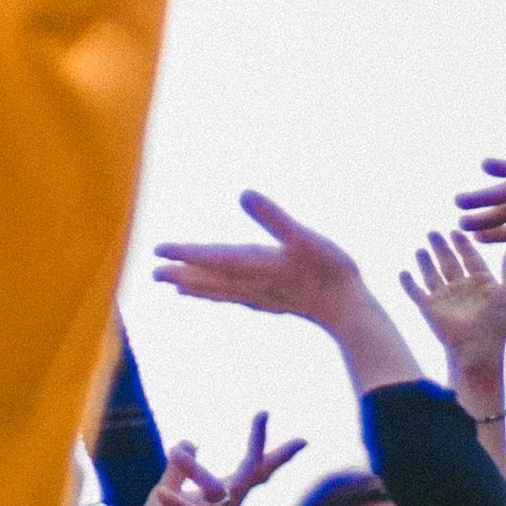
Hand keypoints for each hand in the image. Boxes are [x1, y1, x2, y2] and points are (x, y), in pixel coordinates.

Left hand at [129, 412, 304, 505]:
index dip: (260, 444)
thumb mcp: (166, 490)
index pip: (247, 468)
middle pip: (250, 476)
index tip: (265, 413)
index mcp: (218, 496)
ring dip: (198, 470)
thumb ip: (177, 469)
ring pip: (220, 492)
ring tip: (175, 452)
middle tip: (262, 417)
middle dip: (260, 448)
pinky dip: (181, 505)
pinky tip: (160, 494)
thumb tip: (189, 439)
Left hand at [152, 188, 367, 330]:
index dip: (185, 253)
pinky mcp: (274, 302)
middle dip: (182, 274)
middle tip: (153, 274)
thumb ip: (274, 218)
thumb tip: (243, 193)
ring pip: (222, 292)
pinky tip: (220, 295)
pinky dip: (220, 296)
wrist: (352, 312)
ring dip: (197, 287)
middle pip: (210, 279)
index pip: (213, 258)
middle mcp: (254, 283)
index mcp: (256, 266)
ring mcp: (264, 296)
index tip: (158, 251)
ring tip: (174, 287)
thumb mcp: (304, 237)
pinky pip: (237, 299)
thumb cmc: (331, 271)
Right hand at [398, 228, 505, 402]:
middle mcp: (462, 289)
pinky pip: (415, 292)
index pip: (471, 258)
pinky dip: (408, 283)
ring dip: (425, 262)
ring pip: (432, 274)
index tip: (456, 230)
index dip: (464, 245)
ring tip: (420, 249)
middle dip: (441, 247)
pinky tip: (403, 272)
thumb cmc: (497, 324)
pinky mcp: (429, 308)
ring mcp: (444, 298)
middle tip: (433, 232)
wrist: (477, 349)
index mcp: (481, 284)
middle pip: (449, 262)